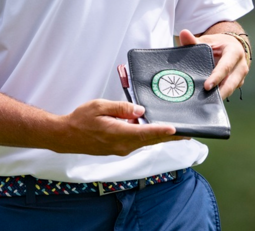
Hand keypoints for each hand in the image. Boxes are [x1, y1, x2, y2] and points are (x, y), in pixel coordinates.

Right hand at [55, 99, 186, 155]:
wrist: (65, 137)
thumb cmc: (80, 119)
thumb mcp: (100, 106)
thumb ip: (121, 108)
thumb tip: (139, 110)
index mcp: (118, 134)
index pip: (145, 133)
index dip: (162, 131)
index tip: (176, 129)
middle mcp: (122, 145)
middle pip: (151, 141)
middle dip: (170, 137)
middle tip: (188, 134)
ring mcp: (121, 149)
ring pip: (145, 143)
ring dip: (160, 138)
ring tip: (177, 132)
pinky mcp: (119, 149)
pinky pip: (138, 143)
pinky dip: (149, 137)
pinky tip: (155, 130)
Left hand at [180, 29, 247, 99]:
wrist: (231, 47)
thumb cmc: (217, 44)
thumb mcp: (207, 41)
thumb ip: (194, 41)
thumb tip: (184, 33)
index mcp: (234, 52)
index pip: (226, 66)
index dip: (217, 77)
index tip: (207, 86)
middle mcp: (241, 65)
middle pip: (231, 82)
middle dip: (220, 92)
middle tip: (206, 101)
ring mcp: (241, 76)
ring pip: (231, 89)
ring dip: (219, 96)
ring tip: (205, 103)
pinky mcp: (238, 83)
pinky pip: (230, 92)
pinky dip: (220, 96)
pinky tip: (209, 102)